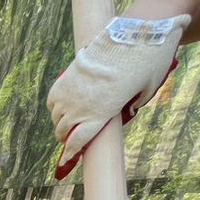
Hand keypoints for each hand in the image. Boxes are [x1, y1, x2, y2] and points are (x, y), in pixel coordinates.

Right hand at [48, 15, 188, 178]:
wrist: (132, 36)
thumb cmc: (144, 64)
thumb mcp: (147, 90)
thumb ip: (134, 104)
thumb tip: (128, 110)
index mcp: (100, 115)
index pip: (77, 142)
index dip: (69, 154)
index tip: (64, 162)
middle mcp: (81, 107)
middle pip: (62, 130)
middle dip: (64, 137)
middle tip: (69, 139)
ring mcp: (70, 93)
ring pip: (56, 116)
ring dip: (60, 122)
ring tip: (66, 122)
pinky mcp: (66, 78)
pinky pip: (52, 100)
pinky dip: (54, 106)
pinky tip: (61, 106)